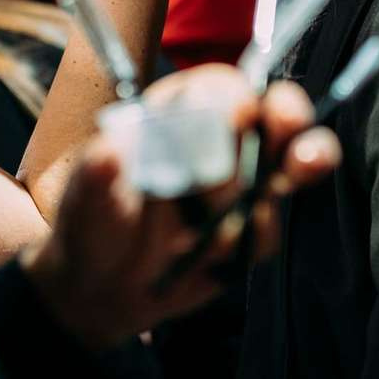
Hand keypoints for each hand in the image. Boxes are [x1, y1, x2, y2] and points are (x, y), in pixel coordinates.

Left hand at [20, 66, 339, 348]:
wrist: (102, 290)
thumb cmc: (88, 224)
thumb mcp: (83, 199)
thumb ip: (94, 175)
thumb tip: (106, 153)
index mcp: (176, 115)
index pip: (217, 88)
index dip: (234, 95)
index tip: (238, 114)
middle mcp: (218, 141)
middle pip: (273, 112)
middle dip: (290, 118)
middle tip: (295, 143)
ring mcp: (242, 185)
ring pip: (291, 166)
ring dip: (276, 188)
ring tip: (260, 201)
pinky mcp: (253, 230)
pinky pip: (270, 232)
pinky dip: (247, 245)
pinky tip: (209, 258)